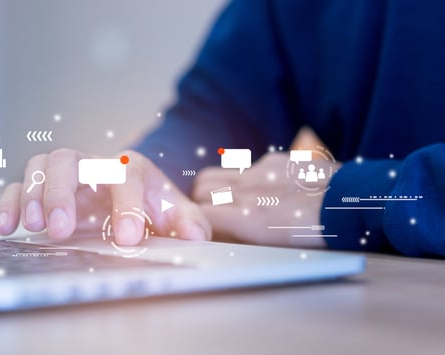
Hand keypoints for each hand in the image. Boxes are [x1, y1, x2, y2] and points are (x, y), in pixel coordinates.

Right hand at [0, 149, 210, 244]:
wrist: (134, 196)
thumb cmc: (153, 206)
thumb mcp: (177, 214)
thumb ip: (189, 223)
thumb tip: (195, 236)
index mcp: (129, 168)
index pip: (125, 178)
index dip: (125, 206)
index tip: (126, 239)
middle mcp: (93, 165)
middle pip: (69, 161)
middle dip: (61, 193)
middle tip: (59, 230)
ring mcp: (65, 175)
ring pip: (40, 166)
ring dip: (33, 194)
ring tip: (34, 226)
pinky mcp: (43, 190)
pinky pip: (18, 186)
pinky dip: (10, 203)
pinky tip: (7, 229)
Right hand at [191, 152, 337, 247]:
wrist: (354, 202)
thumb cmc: (319, 232)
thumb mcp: (274, 245)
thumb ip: (242, 236)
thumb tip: (222, 236)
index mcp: (245, 217)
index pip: (198, 214)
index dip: (197, 223)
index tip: (201, 231)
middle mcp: (246, 190)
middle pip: (199, 189)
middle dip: (200, 203)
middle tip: (210, 215)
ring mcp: (258, 172)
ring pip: (215, 174)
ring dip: (214, 188)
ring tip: (227, 201)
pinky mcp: (275, 160)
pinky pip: (247, 166)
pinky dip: (246, 178)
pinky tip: (264, 189)